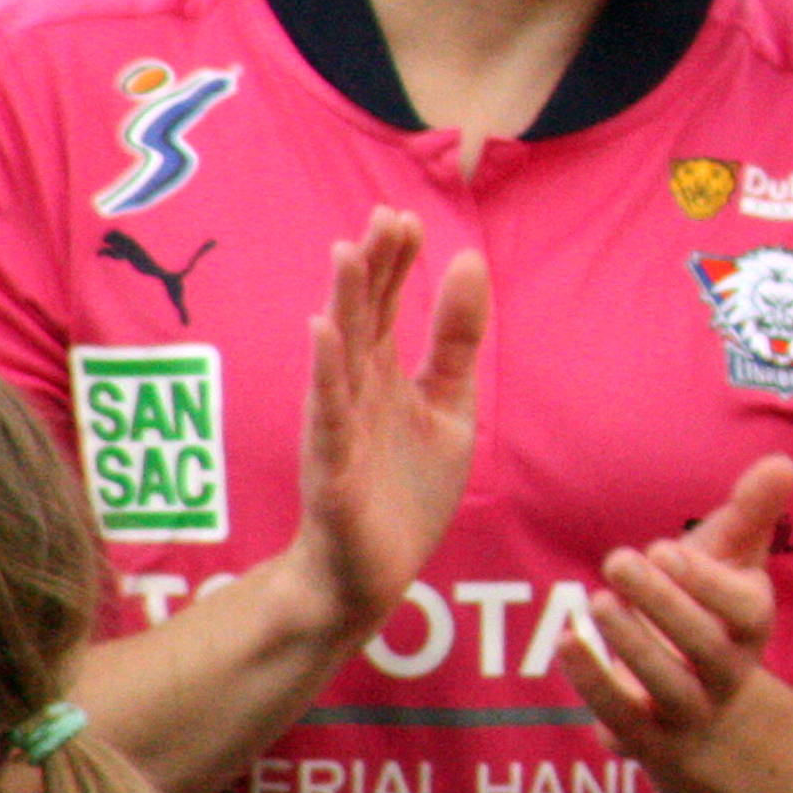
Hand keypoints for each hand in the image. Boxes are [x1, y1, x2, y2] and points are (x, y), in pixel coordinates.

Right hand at [287, 208, 489, 637]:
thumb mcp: (448, 406)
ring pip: (340, 355)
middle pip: (361, 316)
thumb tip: (469, 259)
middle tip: (384, 217)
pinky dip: (326, 373)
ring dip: (342, 303)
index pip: (384, 304)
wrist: (373, 575)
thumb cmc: (405, 491)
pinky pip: (329, 414)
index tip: (405, 216)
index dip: (394, 262)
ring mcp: (339, 426)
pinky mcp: (333, 467)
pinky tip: (323, 334)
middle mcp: (354, 390)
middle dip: (372, 268)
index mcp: (381, 374)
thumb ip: (455, 339)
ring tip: (346, 252)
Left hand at [558, 454, 792, 775]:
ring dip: (631, 645)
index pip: (745, 613)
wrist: (711, 714)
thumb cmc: (715, 612)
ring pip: (667, 687)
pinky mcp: (647, 738)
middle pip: (704, 647)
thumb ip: (752, 514)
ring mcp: (689, 712)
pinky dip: (595, 685)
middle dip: (662, 603)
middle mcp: (726, 675)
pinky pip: (623, 719)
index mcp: (751, 628)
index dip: (707, 583)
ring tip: (598, 602)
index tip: (665, 548)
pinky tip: (569, 643)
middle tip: (618, 559)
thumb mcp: (735, 561)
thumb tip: (782, 462)